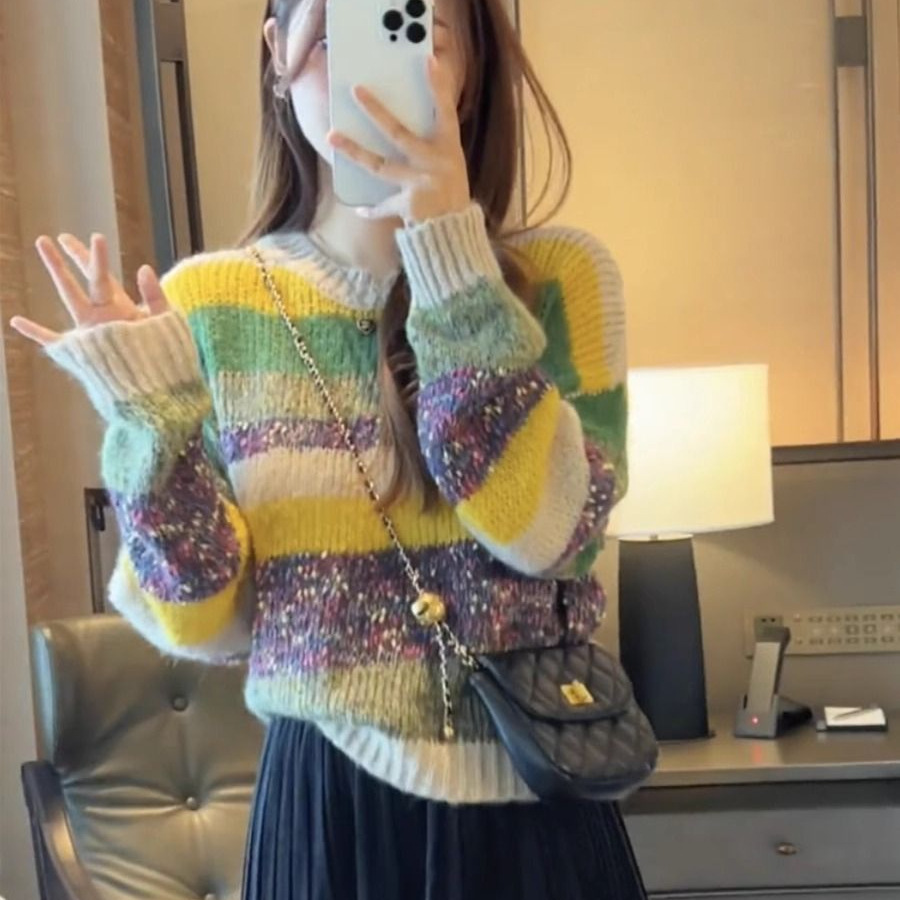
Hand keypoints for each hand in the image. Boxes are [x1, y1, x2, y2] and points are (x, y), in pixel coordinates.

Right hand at [9, 233, 167, 346]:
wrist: (157, 385)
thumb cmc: (164, 354)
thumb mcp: (165, 321)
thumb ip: (155, 296)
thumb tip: (143, 267)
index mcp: (122, 306)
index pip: (104, 275)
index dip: (95, 256)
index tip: (92, 236)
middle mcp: (103, 314)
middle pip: (85, 280)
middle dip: (69, 258)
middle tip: (50, 237)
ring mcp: (91, 331)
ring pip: (70, 297)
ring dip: (58, 274)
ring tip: (42, 258)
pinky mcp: (83, 350)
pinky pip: (53, 339)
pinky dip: (35, 332)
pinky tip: (16, 321)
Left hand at [327, 55, 470, 223]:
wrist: (455, 233)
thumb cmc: (452, 195)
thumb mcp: (451, 165)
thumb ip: (432, 146)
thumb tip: (400, 127)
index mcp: (449, 149)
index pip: (445, 112)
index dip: (439, 88)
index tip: (429, 61)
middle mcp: (434, 162)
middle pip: (399, 133)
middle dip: (377, 112)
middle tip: (356, 90)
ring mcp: (419, 183)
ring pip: (379, 165)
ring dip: (354, 150)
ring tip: (332, 136)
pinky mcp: (408, 204)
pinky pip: (384, 206)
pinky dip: (373, 209)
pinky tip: (360, 209)